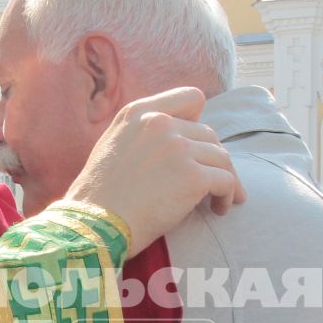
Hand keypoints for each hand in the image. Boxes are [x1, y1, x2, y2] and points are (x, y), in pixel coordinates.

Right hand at [59, 88, 244, 254]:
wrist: (95, 225)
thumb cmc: (100, 196)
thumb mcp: (113, 145)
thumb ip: (143, 133)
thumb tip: (177, 139)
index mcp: (139, 112)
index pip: (191, 97)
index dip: (199, 121)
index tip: (197, 145)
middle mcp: (160, 124)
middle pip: (209, 133)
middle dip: (212, 158)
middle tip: (211, 181)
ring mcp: (178, 148)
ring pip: (222, 157)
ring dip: (225, 178)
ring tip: (217, 200)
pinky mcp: (192, 176)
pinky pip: (226, 181)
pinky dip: (227, 195)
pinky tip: (219, 208)